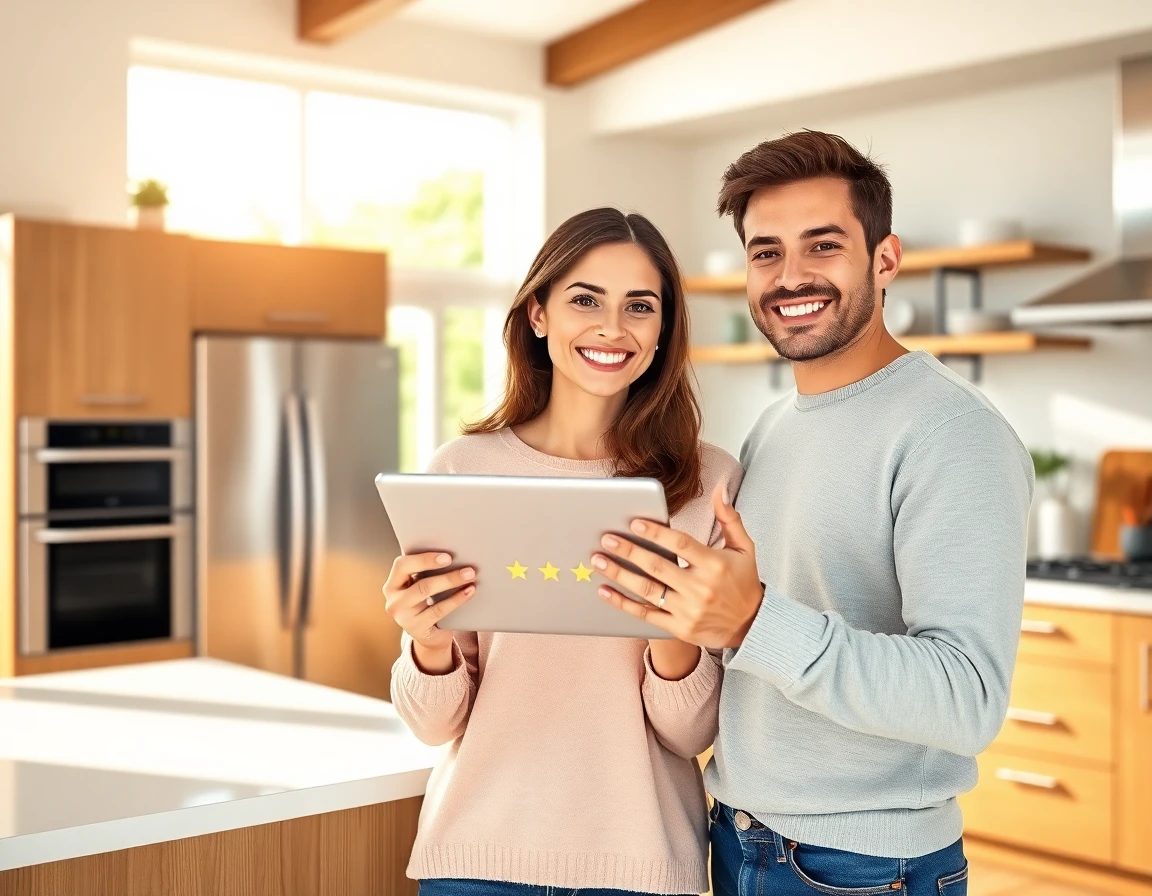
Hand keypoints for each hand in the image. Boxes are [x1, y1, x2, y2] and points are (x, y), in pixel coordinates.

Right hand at [383, 552, 475, 672]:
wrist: (429, 634)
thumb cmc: (427, 602)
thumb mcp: (421, 586)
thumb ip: (427, 571)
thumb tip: (455, 553)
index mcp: (393, 584)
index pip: (402, 565)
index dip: (424, 559)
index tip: (448, 556)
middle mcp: (394, 600)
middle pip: (419, 583)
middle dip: (445, 575)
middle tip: (468, 569)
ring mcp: (403, 617)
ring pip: (427, 594)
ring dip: (451, 583)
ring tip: (470, 577)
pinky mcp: (416, 628)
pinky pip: (438, 611)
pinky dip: (456, 599)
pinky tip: (469, 592)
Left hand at [592, 483, 763, 648]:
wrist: (752, 625)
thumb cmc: (744, 582)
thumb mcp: (744, 548)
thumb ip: (729, 518)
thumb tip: (719, 489)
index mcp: (715, 564)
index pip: (680, 544)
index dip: (656, 533)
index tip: (634, 522)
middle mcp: (700, 588)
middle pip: (657, 566)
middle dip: (628, 551)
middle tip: (606, 539)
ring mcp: (688, 610)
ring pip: (647, 590)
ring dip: (619, 575)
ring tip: (598, 561)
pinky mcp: (679, 628)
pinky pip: (645, 615)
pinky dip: (623, 604)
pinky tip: (605, 591)